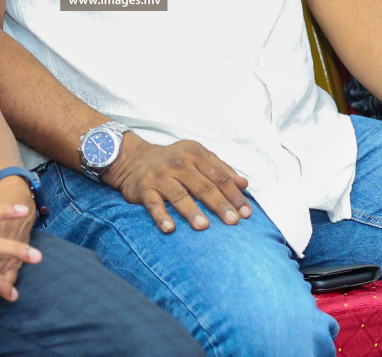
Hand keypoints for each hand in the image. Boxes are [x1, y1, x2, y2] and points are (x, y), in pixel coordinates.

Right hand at [101, 134, 251, 233]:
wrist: (135, 159)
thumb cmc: (174, 161)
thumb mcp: (198, 157)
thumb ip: (221, 169)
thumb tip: (244, 184)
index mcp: (195, 154)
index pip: (219, 175)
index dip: (234, 194)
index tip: (246, 213)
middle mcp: (178, 163)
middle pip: (203, 186)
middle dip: (219, 204)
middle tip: (233, 222)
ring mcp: (160, 176)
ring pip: (179, 195)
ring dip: (191, 211)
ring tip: (204, 226)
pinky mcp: (145, 189)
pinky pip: (154, 204)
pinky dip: (161, 216)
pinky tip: (169, 228)